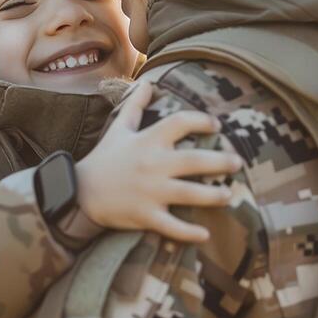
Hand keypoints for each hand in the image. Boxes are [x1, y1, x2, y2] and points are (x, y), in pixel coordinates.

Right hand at [76, 79, 241, 242]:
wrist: (80, 191)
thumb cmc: (105, 158)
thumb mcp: (119, 128)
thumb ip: (136, 105)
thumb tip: (147, 82)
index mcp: (147, 141)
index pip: (180, 123)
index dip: (202, 120)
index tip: (217, 124)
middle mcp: (152, 165)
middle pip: (193, 160)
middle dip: (220, 161)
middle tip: (238, 162)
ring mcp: (149, 192)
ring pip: (189, 194)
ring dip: (213, 196)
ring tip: (229, 195)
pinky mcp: (145, 215)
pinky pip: (171, 226)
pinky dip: (188, 233)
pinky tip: (205, 235)